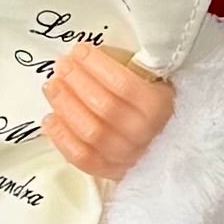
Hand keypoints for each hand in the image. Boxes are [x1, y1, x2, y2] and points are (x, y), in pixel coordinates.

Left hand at [42, 41, 175, 185]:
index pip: (122, 84)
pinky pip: (82, 157)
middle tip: (62, 65)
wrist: (173, 151)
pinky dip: (61, 137)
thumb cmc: (157, 108)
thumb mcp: (156, 83)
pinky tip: (50, 118)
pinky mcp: (112, 172)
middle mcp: (145, 134)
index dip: (96, 66)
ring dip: (65, 106)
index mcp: (159, 107)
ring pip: (90, 132)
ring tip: (52, 86)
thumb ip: (132, 70)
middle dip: (76, 81)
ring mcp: (128, 157)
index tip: (79, 51)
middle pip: (103, 106)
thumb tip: (87, 56)